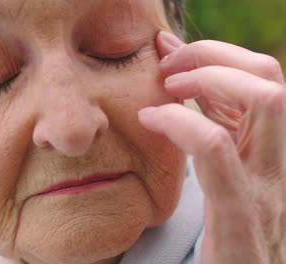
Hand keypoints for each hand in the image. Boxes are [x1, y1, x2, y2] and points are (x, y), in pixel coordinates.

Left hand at [138, 31, 284, 262]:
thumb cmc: (222, 236)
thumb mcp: (220, 175)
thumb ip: (206, 133)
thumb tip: (179, 87)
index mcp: (266, 151)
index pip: (261, 80)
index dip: (215, 54)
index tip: (170, 54)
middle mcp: (276, 163)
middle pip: (269, 78)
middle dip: (213, 56)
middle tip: (167, 66)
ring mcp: (266, 188)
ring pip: (264, 102)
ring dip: (208, 78)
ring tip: (167, 85)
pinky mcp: (242, 215)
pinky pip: (217, 149)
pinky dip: (182, 122)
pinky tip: (151, 120)